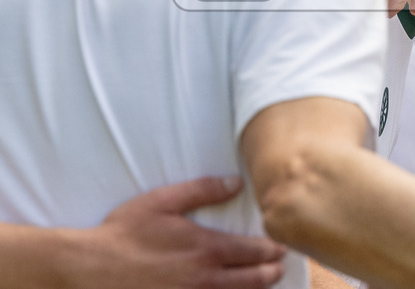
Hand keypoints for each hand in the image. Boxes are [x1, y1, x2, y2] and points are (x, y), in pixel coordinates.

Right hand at [72, 176, 285, 288]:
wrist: (87, 271)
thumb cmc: (124, 234)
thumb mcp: (163, 201)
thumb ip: (203, 190)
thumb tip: (236, 182)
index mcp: (207, 249)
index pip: (255, 252)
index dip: (273, 250)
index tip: (282, 247)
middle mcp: (206, 279)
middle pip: (254, 280)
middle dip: (271, 273)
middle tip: (280, 268)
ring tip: (264, 285)